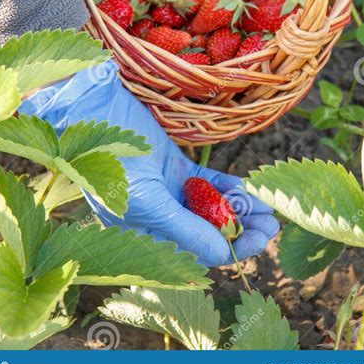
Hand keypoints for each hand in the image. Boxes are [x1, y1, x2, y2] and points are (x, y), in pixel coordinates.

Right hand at [20, 61, 278, 266]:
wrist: (91, 108)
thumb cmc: (110, 156)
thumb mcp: (147, 199)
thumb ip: (184, 228)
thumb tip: (222, 256)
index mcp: (143, 234)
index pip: (195, 251)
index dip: (232, 248)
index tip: (261, 240)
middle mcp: (156, 215)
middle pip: (208, 230)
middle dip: (242, 228)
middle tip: (273, 223)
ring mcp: (166, 188)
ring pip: (210, 205)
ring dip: (239, 208)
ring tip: (268, 207)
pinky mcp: (172, 164)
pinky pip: (205, 181)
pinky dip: (227, 186)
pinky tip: (247, 188)